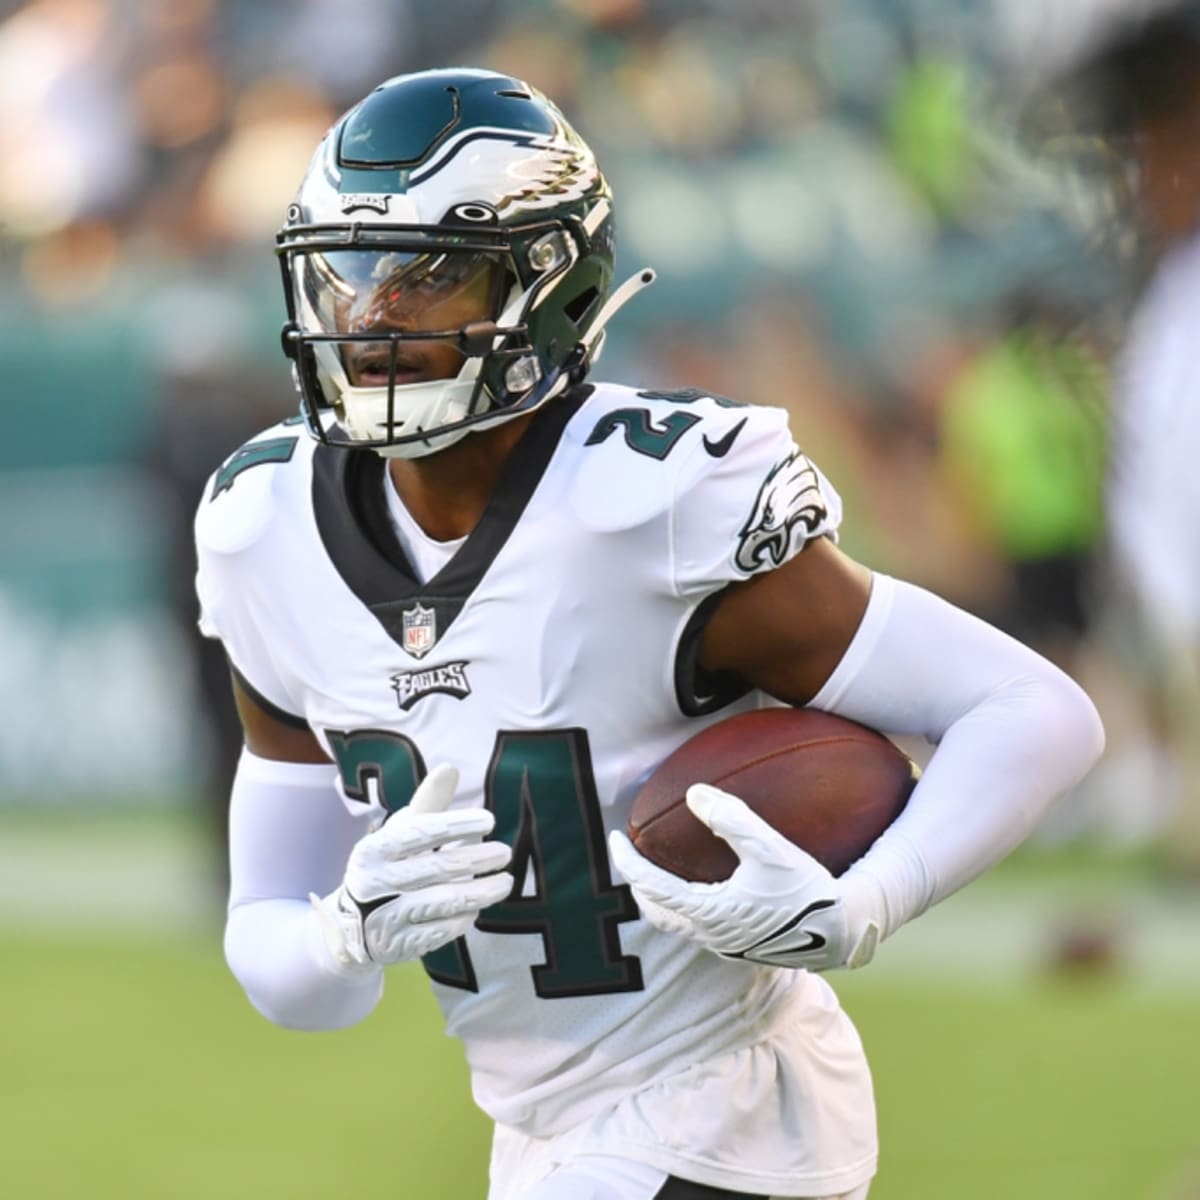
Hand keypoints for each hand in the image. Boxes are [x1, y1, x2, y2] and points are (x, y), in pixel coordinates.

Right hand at [310, 764, 512, 970]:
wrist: (350, 927)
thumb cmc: (387, 866)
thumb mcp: (399, 834)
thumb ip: (428, 804)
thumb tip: (450, 768)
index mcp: (373, 850)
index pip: (419, 833)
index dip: (456, 825)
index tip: (490, 820)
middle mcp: (374, 884)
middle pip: (434, 869)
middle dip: (475, 860)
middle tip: (506, 852)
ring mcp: (384, 918)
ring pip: (440, 904)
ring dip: (479, 893)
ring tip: (505, 882)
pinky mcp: (397, 947)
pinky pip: (439, 932)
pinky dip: (461, 919)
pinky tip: (477, 908)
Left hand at [609, 784, 880, 971]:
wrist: (843, 931)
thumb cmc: (808, 889)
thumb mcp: (770, 848)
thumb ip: (732, 818)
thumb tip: (695, 792)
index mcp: (709, 912)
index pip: (650, 886)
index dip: (626, 861)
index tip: (614, 837)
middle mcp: (711, 934)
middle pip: (656, 911)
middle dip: (637, 883)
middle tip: (630, 855)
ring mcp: (726, 944)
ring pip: (677, 924)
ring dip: (659, 898)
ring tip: (657, 873)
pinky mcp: (743, 946)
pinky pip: (699, 927)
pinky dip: (685, 906)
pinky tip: (702, 888)